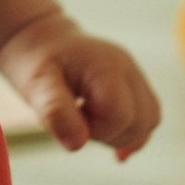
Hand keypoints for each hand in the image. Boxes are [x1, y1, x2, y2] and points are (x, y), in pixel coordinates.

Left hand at [0, 13, 162, 158]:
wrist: (40, 40)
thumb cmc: (35, 62)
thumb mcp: (35, 86)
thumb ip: (55, 112)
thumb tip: (77, 144)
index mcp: (105, 67)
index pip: (119, 116)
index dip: (95, 130)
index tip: (71, 118)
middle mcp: (127, 68)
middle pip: (140, 122)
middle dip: (108, 135)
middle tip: (78, 119)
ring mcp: (134, 74)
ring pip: (149, 121)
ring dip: (120, 134)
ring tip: (89, 121)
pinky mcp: (134, 84)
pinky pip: (148, 115)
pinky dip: (132, 132)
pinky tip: (112, 144)